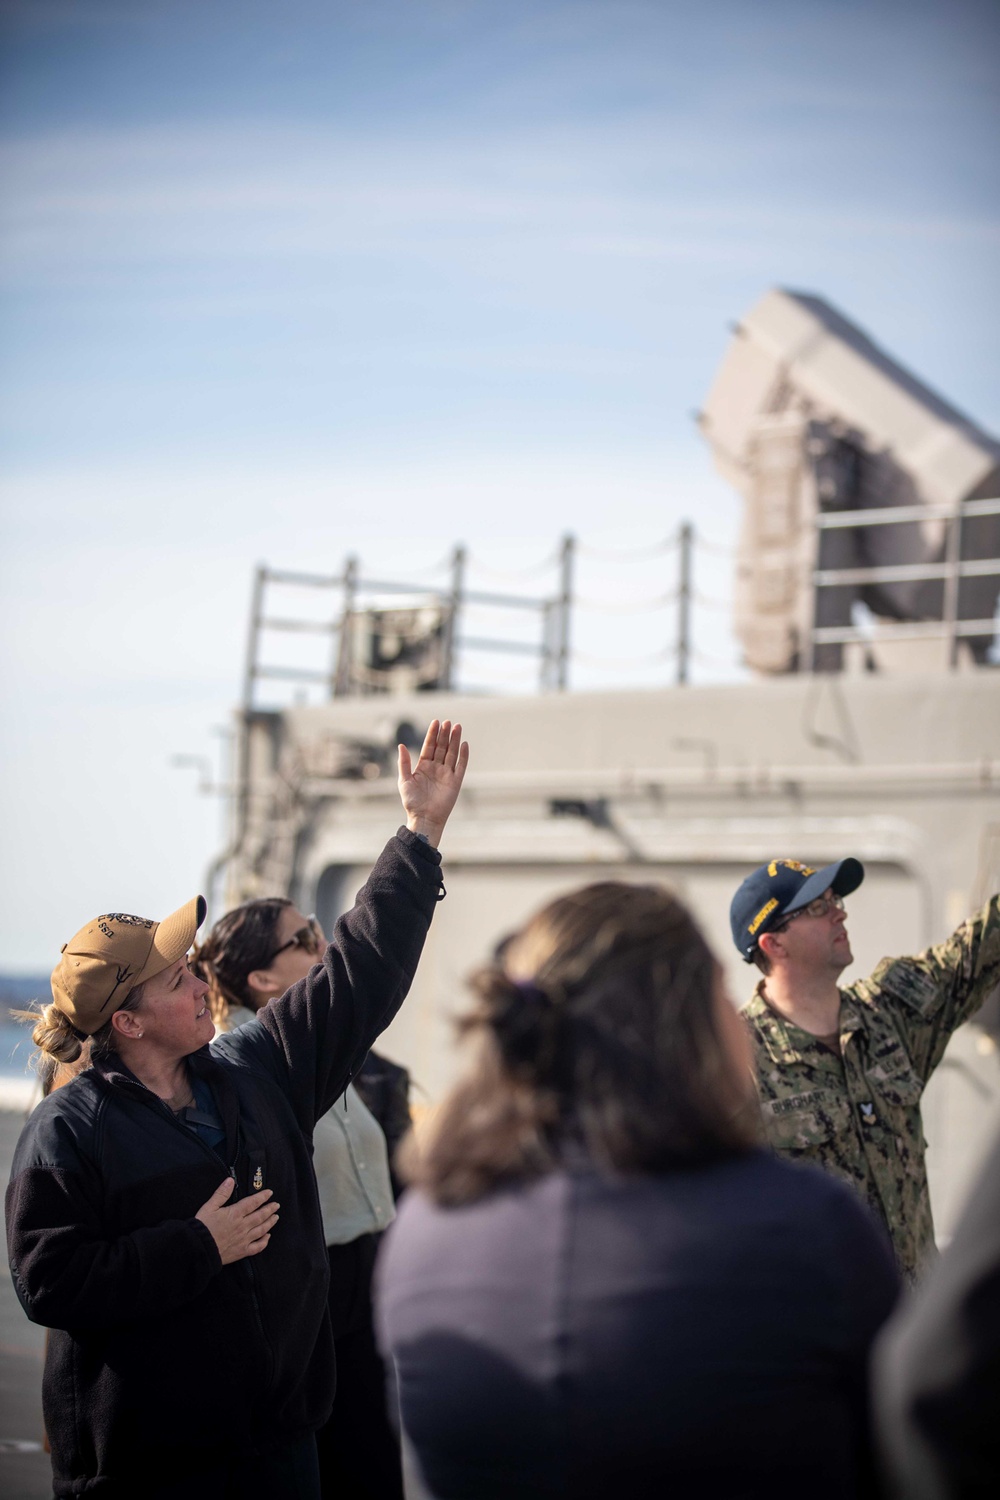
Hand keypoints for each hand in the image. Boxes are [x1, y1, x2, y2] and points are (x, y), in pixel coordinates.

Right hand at [196, 1177, 279, 1265]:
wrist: (199, 1249)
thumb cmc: (202, 1227)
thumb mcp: (209, 1207)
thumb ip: (221, 1193)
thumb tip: (230, 1180)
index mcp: (235, 1214)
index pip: (253, 1203)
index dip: (262, 1197)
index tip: (270, 1193)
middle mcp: (242, 1226)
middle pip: (260, 1216)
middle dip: (270, 1209)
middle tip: (277, 1205)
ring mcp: (244, 1239)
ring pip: (261, 1230)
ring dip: (270, 1223)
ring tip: (276, 1217)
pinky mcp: (242, 1251)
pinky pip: (257, 1247)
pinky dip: (264, 1241)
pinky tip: (268, 1237)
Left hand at [397, 719, 468, 847]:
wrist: (424, 818)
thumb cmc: (412, 802)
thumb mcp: (404, 780)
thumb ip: (403, 763)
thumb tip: (401, 745)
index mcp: (423, 766)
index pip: (429, 746)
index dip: (432, 734)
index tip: (436, 722)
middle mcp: (436, 768)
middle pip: (442, 747)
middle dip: (444, 734)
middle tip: (447, 722)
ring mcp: (446, 774)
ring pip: (452, 753)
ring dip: (454, 740)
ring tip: (457, 727)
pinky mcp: (455, 782)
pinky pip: (461, 766)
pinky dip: (463, 755)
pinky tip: (464, 744)